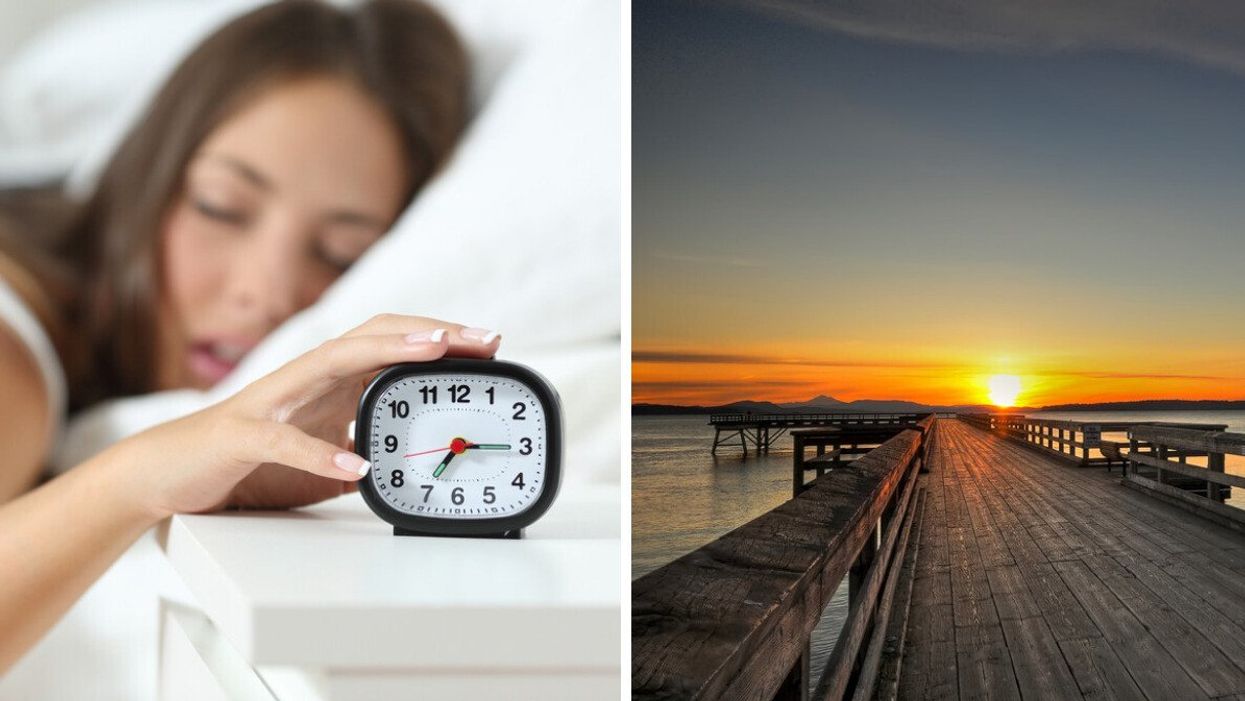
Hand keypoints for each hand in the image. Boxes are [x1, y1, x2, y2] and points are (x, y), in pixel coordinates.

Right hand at [110, 315, 501, 516]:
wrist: (169, 474)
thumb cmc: (249, 462)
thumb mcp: (325, 457)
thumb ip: (364, 449)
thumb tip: (411, 464)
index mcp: (328, 381)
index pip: (390, 344)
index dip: (438, 339)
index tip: (487, 345)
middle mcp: (304, 378)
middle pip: (374, 337)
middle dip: (431, 333)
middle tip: (482, 339)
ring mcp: (272, 401)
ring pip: (333, 361)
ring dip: (386, 353)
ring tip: (432, 353)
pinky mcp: (241, 436)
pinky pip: (284, 441)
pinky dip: (321, 454)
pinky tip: (355, 467)